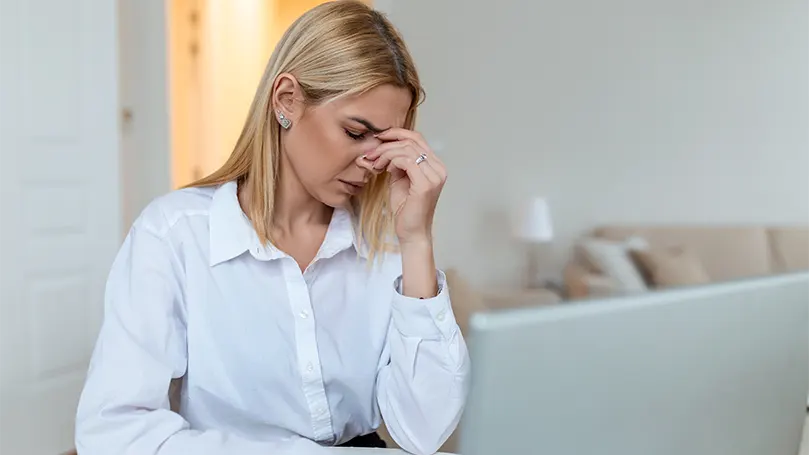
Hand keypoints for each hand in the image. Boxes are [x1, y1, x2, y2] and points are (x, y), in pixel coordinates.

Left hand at [360, 128, 446, 244]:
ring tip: (375, 164)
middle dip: (387, 144)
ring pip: (407, 149)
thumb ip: (398, 162)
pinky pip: (406, 161)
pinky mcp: (426, 184)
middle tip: (371, 153)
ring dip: (385, 153)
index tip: (378, 138)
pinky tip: (385, 170)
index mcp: (435, 165)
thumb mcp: (400, 179)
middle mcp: (439, 168)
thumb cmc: (405, 209)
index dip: (396, 133)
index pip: (417, 138)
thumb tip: (385, 147)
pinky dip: (391, 161)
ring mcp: (434, 176)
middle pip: (412, 140)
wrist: (411, 232)